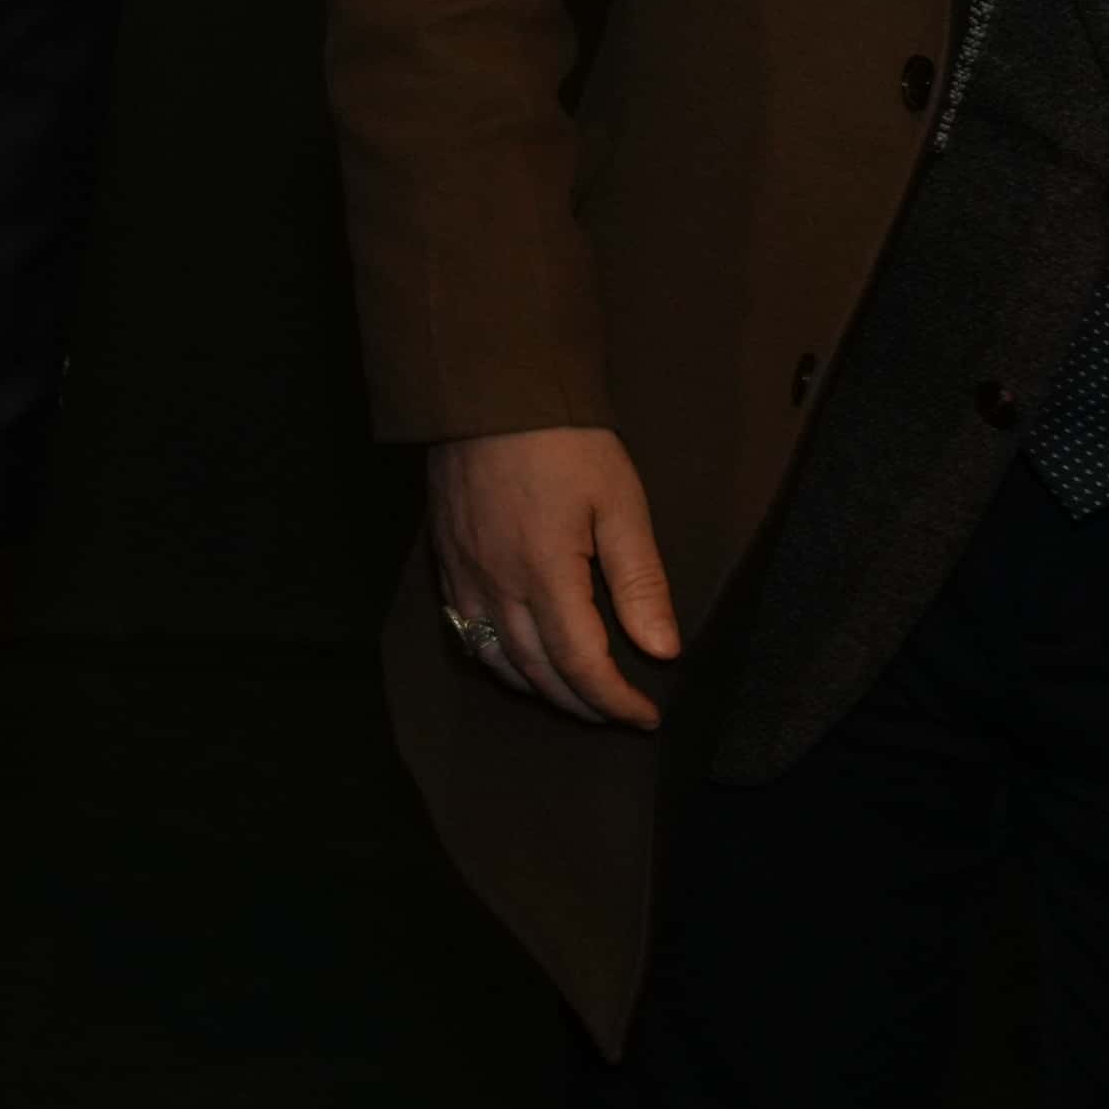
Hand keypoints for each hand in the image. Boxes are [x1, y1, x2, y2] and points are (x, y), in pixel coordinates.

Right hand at [427, 425, 675, 727]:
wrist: (488, 392)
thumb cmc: (565, 443)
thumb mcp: (620, 503)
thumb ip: (640, 581)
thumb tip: (662, 650)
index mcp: (546, 575)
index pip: (582, 665)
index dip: (615, 701)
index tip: (646, 716)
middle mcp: (498, 585)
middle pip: (538, 672)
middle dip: (582, 703)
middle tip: (617, 712)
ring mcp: (465, 574)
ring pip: (496, 658)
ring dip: (538, 690)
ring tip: (574, 696)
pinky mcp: (446, 559)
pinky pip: (465, 630)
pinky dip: (495, 660)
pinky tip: (515, 660)